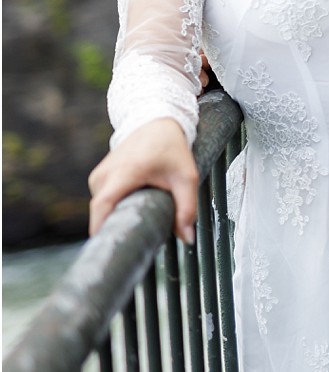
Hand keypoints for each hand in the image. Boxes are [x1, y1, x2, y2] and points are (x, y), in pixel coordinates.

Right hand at [87, 118, 198, 242]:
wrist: (155, 122)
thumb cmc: (171, 148)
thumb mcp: (186, 177)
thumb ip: (187, 208)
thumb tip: (186, 239)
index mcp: (124, 173)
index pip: (102, 206)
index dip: (101, 228)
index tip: (107, 249)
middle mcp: (104, 175)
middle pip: (104, 212)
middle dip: (118, 227)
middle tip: (138, 239)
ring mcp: (98, 176)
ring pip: (104, 207)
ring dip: (119, 215)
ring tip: (141, 217)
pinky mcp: (98, 178)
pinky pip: (104, 200)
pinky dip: (117, 207)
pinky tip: (134, 207)